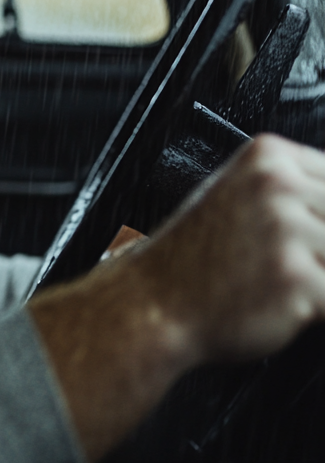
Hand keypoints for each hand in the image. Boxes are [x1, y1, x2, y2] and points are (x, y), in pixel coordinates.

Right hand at [28, 133, 324, 462]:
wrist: (154, 301)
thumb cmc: (194, 256)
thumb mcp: (240, 197)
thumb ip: (297, 190)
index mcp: (267, 155)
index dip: (321, 213)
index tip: (306, 230)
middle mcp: (277, 184)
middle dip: (319, 248)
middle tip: (277, 258)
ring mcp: (286, 228)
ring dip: (318, 276)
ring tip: (276, 278)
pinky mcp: (297, 277)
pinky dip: (313, 306)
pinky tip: (276, 299)